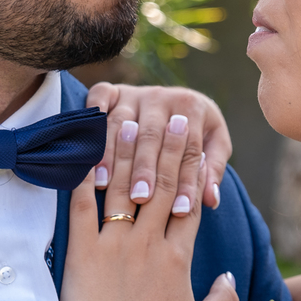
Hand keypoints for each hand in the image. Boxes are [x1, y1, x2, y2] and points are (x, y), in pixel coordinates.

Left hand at [59, 112, 239, 300]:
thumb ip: (223, 299)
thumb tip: (231, 278)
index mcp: (179, 258)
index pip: (191, 201)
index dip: (194, 167)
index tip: (196, 140)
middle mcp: (150, 243)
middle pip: (163, 184)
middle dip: (169, 147)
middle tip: (174, 116)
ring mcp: (115, 246)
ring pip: (124, 187)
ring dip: (127, 151)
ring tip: (130, 120)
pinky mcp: (82, 254)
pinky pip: (82, 206)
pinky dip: (83, 177)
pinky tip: (83, 153)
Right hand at [86, 83, 231, 209]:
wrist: (176, 101)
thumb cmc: (199, 131)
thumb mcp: (214, 145)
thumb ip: (212, 170)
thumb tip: (212, 199)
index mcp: (192, 107)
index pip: (189, 149)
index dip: (186, 181)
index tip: (180, 211)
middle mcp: (162, 96)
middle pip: (152, 135)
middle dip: (145, 168)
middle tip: (140, 198)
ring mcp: (135, 92)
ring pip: (122, 122)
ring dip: (112, 153)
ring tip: (106, 184)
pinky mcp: (112, 90)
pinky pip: (99, 99)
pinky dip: (93, 119)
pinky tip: (86, 147)